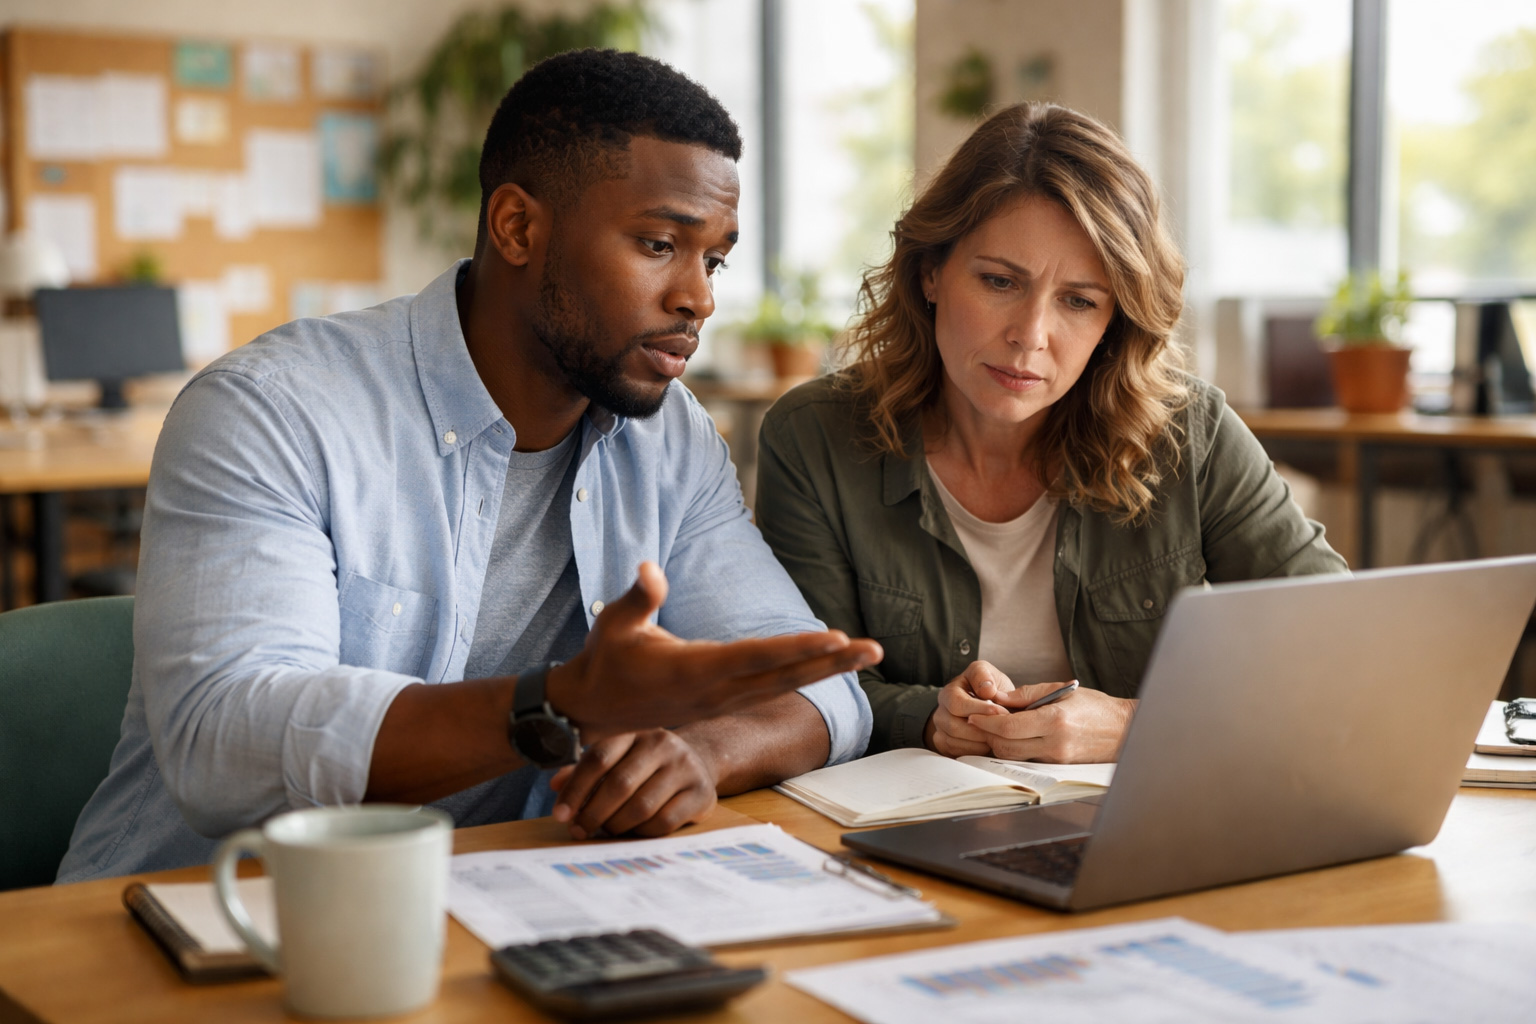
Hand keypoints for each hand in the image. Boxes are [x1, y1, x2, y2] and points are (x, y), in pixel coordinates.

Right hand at [546, 562, 881, 738]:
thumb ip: (639, 596)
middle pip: (784, 677)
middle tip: (874, 649)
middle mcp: (715, 691)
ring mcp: (722, 702)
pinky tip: (833, 666)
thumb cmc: (606, 659)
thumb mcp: (614, 624)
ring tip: (867, 654)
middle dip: (831, 663)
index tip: (834, 638)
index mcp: (692, 670)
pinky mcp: (724, 704)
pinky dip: (805, 678)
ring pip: (784, 687)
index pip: (755, 657)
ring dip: (828, 671)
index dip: (796, 648)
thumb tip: (651, 566)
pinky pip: (773, 691)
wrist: (593, 710)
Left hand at [549, 730, 716, 838]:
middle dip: (593, 813)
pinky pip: (664, 822)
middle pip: (619, 784)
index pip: (598, 758)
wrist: (701, 759)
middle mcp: (662, 745)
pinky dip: (642, 832)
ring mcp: (685, 768)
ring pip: (641, 807)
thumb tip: (555, 784)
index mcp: (635, 734)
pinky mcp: (701, 793)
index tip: (560, 814)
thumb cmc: (647, 765)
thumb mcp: (618, 759)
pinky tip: (635, 831)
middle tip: (579, 830)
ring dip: (617, 825)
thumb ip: (586, 770)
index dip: (575, 789)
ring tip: (607, 830)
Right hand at [925, 661, 1015, 756]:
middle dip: (981, 729)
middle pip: (954, 726)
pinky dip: (974, 751)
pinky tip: (988, 744)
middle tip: (1003, 729)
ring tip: (998, 737)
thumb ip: (985, 676)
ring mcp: (940, 727)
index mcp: (950, 691)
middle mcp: (941, 709)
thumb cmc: (989, 692)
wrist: (986, 710)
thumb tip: (986, 690)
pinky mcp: (943, 743)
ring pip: (954, 741)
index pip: (957, 703)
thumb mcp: (989, 675)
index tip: (1001, 711)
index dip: (980, 709)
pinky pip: (955, 752)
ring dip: (979, 741)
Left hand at [965, 681, 1135, 762]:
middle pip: (1006, 747)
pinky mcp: (1059, 767)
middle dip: (987, 735)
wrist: (1125, 731)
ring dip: (999, 745)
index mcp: (1055, 721)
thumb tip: (998, 698)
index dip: (986, 722)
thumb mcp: (1063, 691)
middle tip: (978, 721)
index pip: (1009, 726)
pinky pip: (1028, 761)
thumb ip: (1028, 694)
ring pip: (1014, 758)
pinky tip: (1012, 738)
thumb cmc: (1096, 707)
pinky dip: (1015, 751)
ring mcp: (1057, 760)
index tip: (974, 714)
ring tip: (993, 728)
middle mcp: (1055, 744)